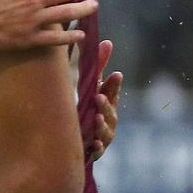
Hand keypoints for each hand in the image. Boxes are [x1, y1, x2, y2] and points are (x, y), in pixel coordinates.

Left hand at [90, 40, 122, 160]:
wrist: (76, 137)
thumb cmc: (87, 106)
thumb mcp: (90, 84)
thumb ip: (98, 64)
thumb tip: (107, 41)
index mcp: (107, 103)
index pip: (112, 92)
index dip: (114, 85)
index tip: (115, 74)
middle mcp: (108, 120)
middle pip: (110, 112)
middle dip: (106, 104)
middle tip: (99, 96)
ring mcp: (103, 135)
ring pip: (106, 131)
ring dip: (102, 125)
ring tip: (96, 118)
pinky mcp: (95, 150)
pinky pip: (98, 151)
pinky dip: (98, 147)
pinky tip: (94, 143)